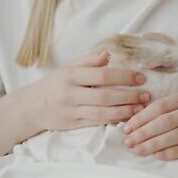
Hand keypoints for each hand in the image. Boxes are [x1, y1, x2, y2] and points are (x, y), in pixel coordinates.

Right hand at [10, 51, 150, 132]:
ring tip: (141, 109)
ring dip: (124, 111)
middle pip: (105, 95)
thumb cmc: (56, 84)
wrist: (31, 107)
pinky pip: (96, 123)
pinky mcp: (72, 125)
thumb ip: (89, 60)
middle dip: (129, 96)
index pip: (102, 75)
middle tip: (147, 95)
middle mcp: (71, 93)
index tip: (142, 77)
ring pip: (102, 113)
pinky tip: (127, 118)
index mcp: (72, 75)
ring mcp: (71, 111)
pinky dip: (113, 121)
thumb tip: (108, 52)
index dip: (124, 76)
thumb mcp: (69, 68)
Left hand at [122, 88, 177, 159]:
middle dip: (144, 132)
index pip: (162, 105)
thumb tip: (146, 113)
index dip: (142, 116)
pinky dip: (173, 152)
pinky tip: (159, 155)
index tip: (128, 125)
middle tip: (128, 141)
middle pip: (166, 121)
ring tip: (138, 150)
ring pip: (176, 136)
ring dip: (154, 144)